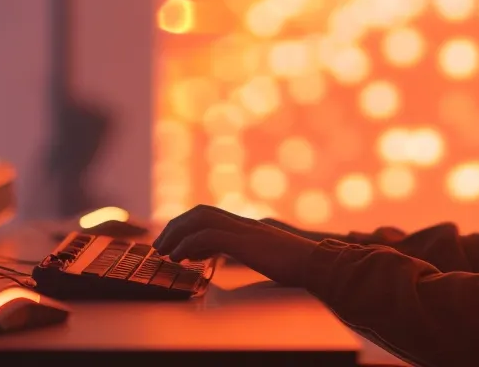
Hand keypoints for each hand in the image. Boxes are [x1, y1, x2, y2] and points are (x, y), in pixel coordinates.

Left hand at [153, 205, 321, 285]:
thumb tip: (226, 256)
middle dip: (176, 227)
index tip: (173, 243)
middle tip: (160, 246)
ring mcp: (245, 230)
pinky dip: (189, 245)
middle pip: (200, 212)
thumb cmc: (296, 265)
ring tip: (164, 252)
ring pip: (201, 219)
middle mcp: (243, 223)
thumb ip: (245, 251)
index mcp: (246, 226)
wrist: (318, 264)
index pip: (209, 215)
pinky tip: (180, 258)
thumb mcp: (264, 256)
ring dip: (177, 234)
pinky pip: (210, 236)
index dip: (186, 226)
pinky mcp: (246, 242)